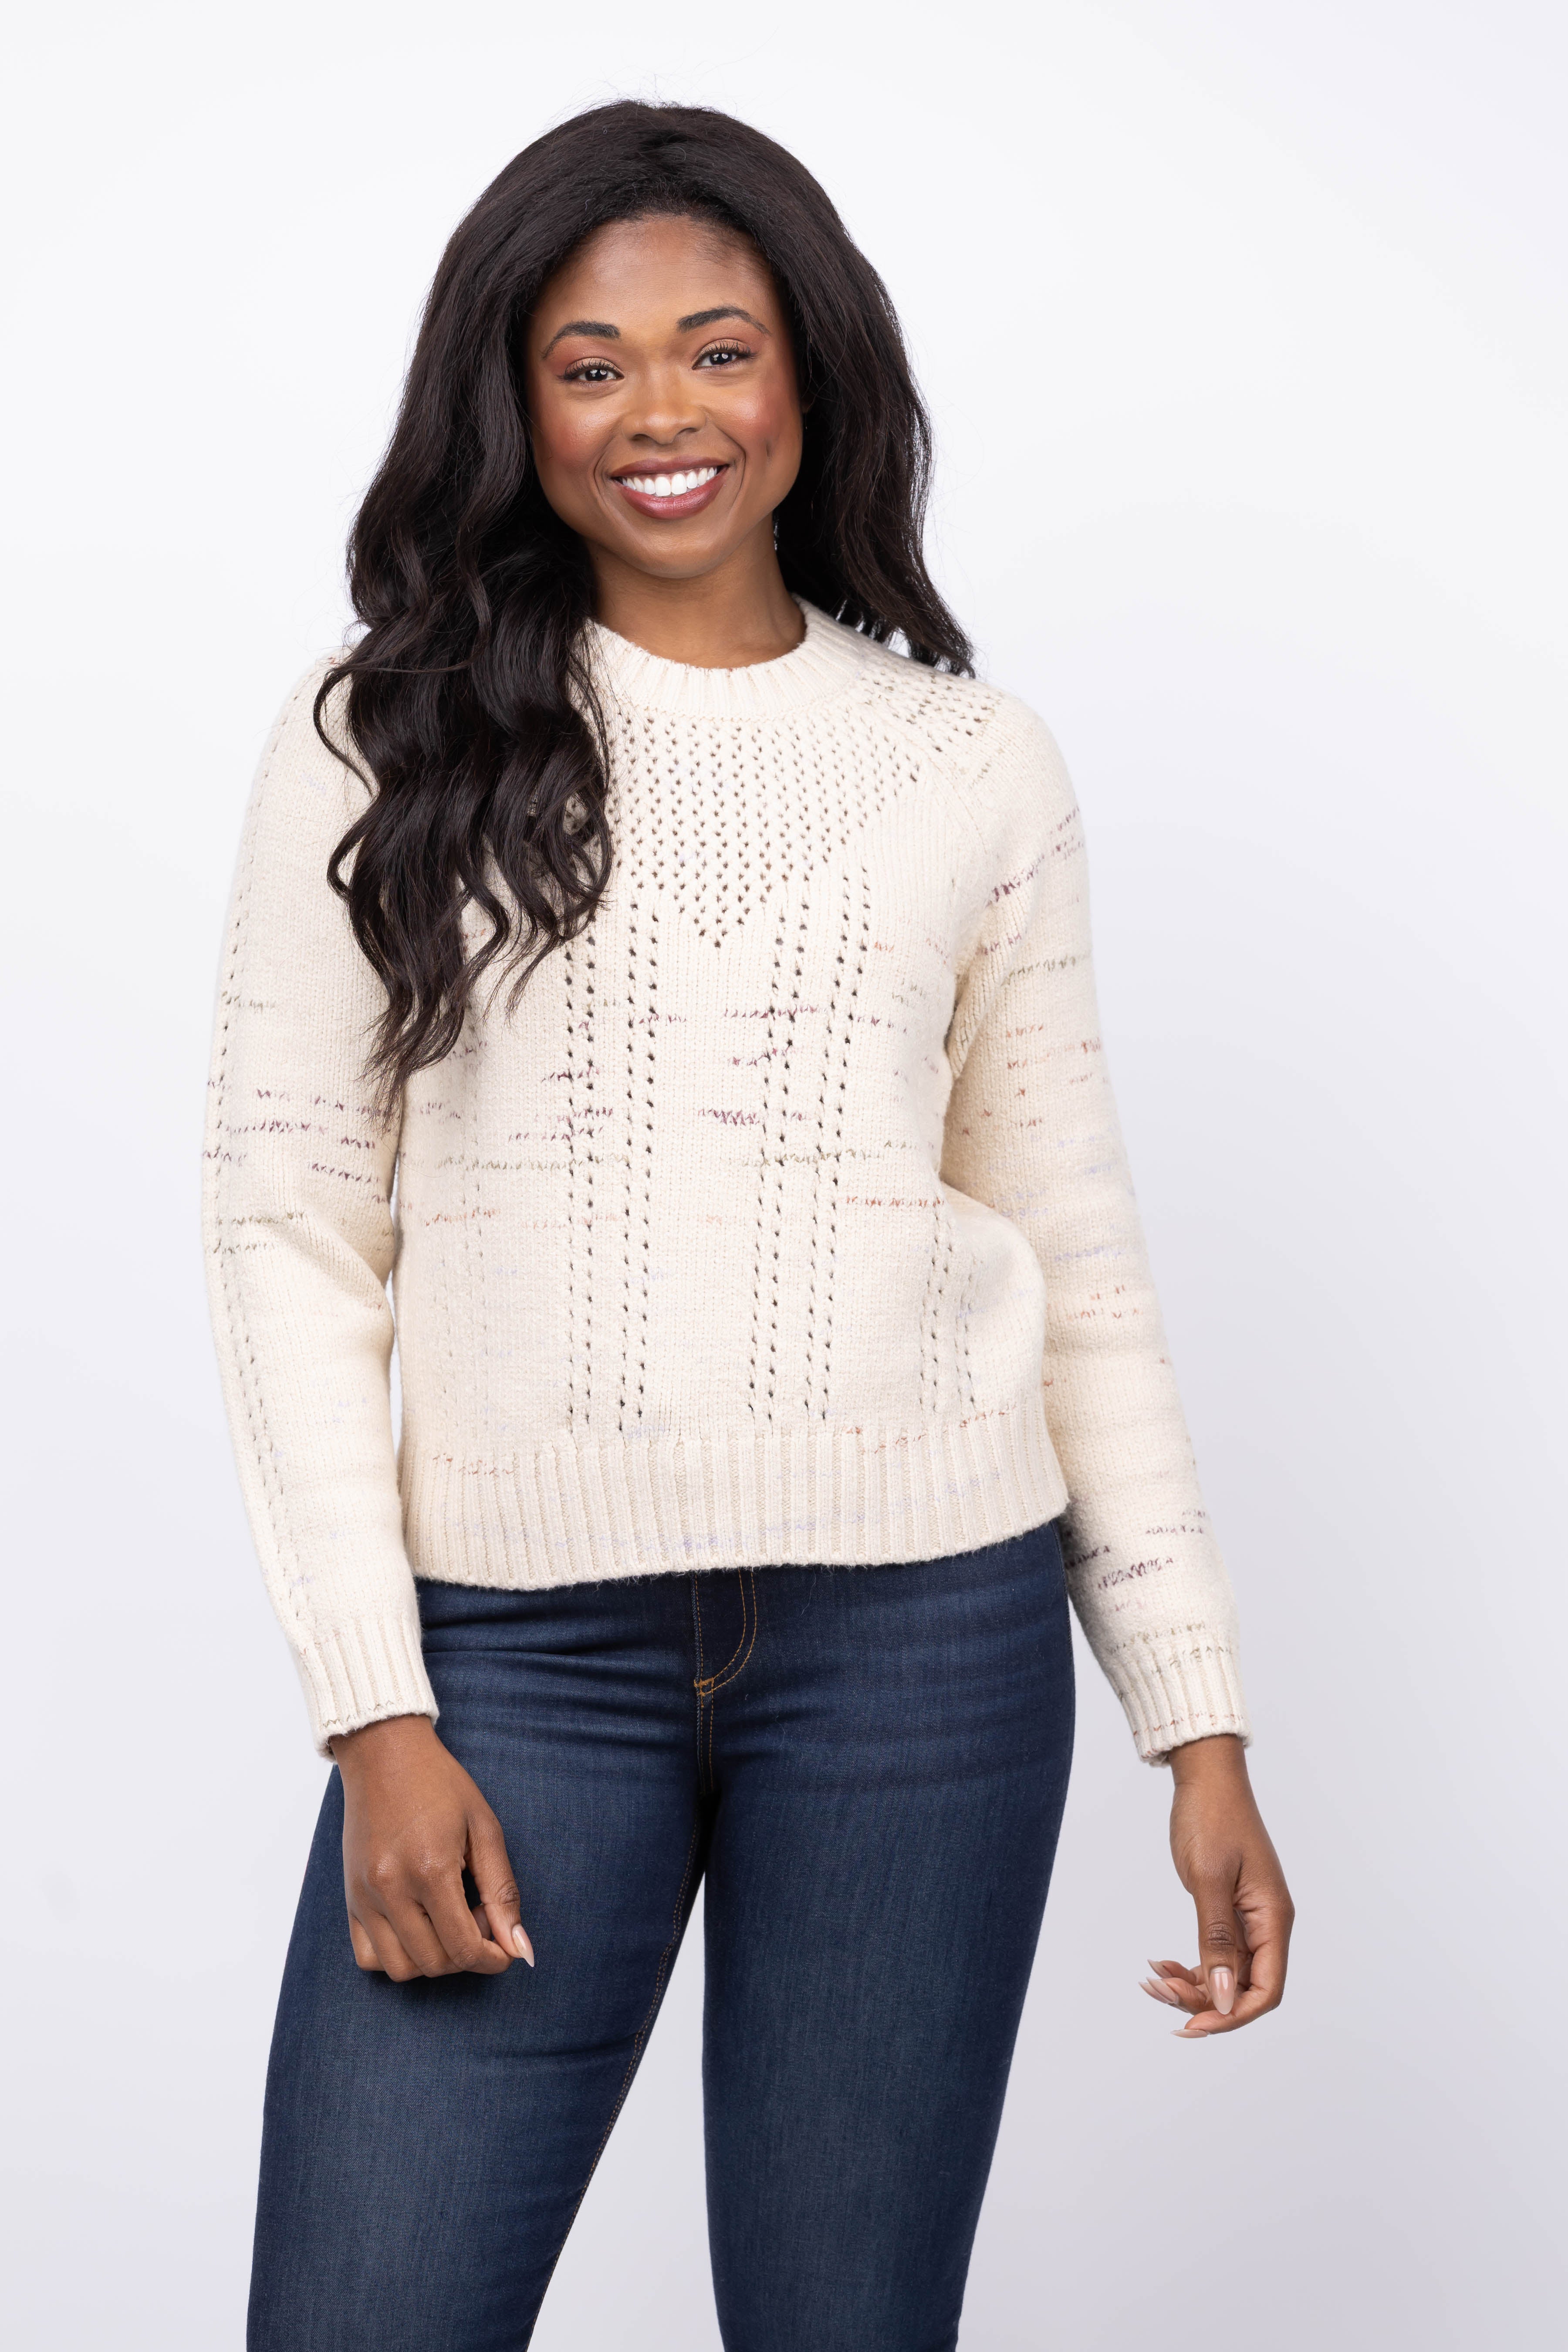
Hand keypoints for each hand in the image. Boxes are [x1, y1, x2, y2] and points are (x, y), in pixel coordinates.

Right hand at [328, 1715, 534, 1978]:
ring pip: (400, 1969)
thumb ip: (503, 1892)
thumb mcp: (484, 1828)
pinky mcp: (349, 1898)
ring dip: (433, 1960)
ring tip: (449, 1920)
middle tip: (480, 1916)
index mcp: (430, 1869)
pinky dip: (397, 1955)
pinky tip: (418, 1926)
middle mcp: (390, 1889)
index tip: (507, 1949)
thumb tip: (520, 1948)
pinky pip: (368, 1956)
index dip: (493, 1959)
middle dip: (468, 1955)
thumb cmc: (440, 1784)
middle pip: (434, 1963)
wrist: (384, 1753)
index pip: (463, 1948)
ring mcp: (364, 1897)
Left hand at [1138, 1733, 1291, 2037]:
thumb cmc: (1211, 1818)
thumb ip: (1217, 1940)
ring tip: (1152, 1979)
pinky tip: (1159, 1963)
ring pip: (1226, 1973)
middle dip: (1203, 2001)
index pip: (1266, 1990)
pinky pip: (1215, 1952)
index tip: (1192, 2024)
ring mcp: (1248, 1917)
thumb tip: (1224, 1998)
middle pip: (1244, 1988)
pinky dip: (1189, 1963)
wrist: (1205, 1777)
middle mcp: (1267, 1923)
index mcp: (1273, 1918)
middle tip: (1158, 1993)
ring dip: (1192, 1985)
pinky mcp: (1229, 1910)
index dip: (1233, 2016)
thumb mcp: (1209, 1879)